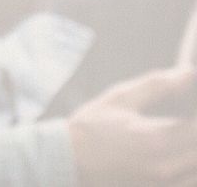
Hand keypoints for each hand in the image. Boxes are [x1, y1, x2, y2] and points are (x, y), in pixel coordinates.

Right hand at [69, 67, 196, 186]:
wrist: (66, 160)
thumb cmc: (92, 127)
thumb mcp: (120, 98)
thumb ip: (157, 86)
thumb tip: (188, 73)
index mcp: (158, 139)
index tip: (193, 105)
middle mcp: (166, 166)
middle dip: (196, 130)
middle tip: (186, 118)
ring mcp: (164, 183)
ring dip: (194, 150)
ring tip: (184, 135)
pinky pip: (189, 182)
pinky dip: (190, 168)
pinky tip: (181, 156)